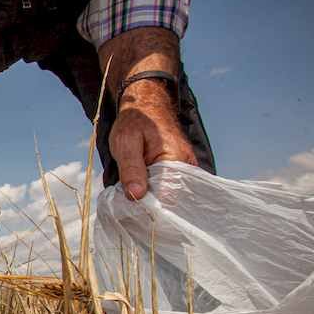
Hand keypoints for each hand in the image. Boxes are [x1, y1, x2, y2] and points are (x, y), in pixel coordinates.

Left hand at [109, 81, 197, 200]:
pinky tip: (139, 189)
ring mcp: (184, 170)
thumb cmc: (135, 121)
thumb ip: (131, 168)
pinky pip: (166, 188)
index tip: (130, 207)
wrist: (145, 106)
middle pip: (168, 198)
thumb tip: (136, 196)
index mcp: (177, 160)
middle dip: (147, 202)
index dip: (148, 205)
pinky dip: (152, 191)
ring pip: (166, 194)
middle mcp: (187, 167)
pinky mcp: (177, 171)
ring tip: (132, 193)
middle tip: (127, 201)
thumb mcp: (126, 142)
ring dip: (149, 197)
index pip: (167, 197)